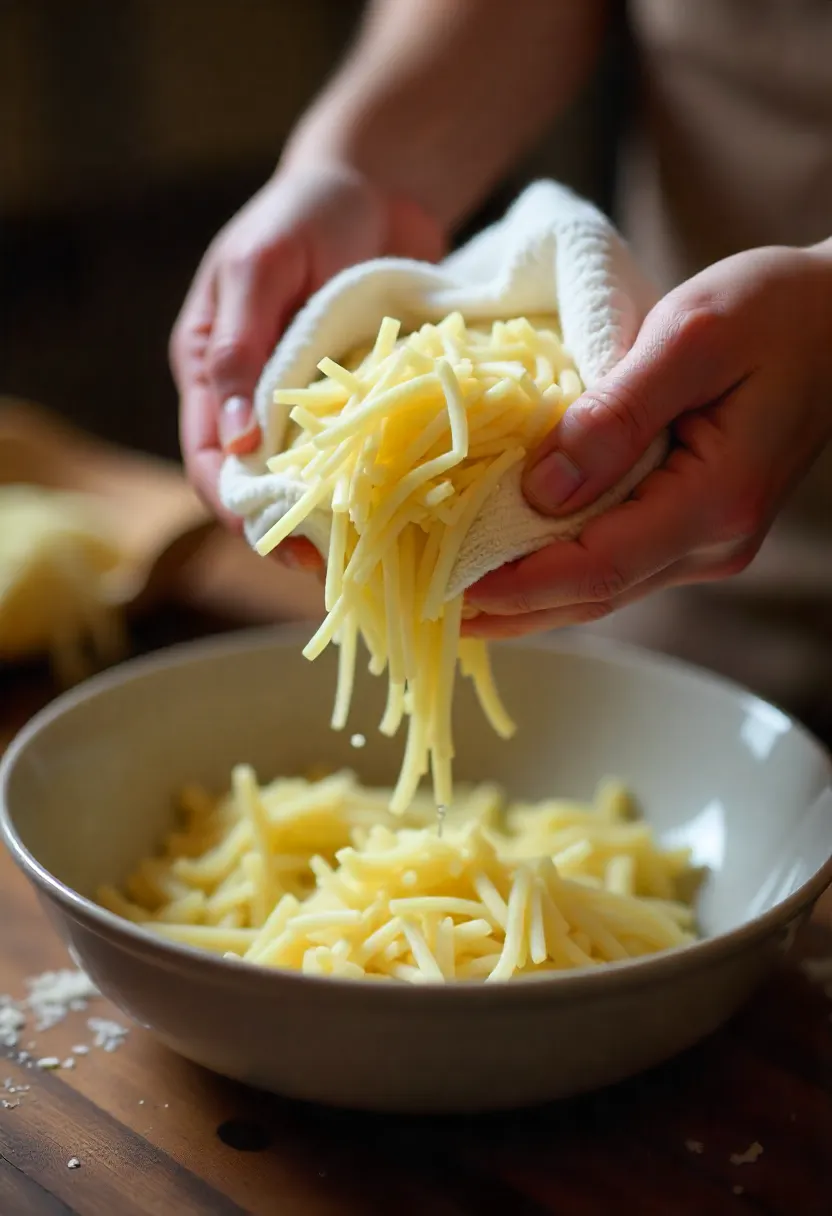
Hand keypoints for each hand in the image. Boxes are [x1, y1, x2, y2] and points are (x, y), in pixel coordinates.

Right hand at [171, 158, 443, 566]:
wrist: (380, 182)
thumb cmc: (306, 212)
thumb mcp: (263, 266)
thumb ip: (243, 344)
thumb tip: (238, 437)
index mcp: (211, 369)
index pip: (210, 460)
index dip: (236, 508)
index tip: (278, 541)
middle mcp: (255, 398)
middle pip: (261, 486)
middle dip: (291, 529)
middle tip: (338, 563)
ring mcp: (309, 404)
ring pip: (313, 480)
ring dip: (338, 514)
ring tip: (378, 546)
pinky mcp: (360, 402)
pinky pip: (362, 454)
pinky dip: (377, 481)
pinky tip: (408, 506)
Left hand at [464, 242, 831, 638]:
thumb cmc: (772, 311)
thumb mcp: (690, 339)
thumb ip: (618, 413)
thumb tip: (541, 488)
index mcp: (715, 502)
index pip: (598, 566)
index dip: (517, 583)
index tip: (444, 588)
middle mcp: (712, 543)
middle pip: (593, 595)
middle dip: (507, 608)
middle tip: (423, 609)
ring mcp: (707, 544)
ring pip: (601, 589)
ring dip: (526, 600)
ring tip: (448, 603)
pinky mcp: (694, 529)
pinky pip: (615, 564)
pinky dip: (556, 572)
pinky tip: (509, 567)